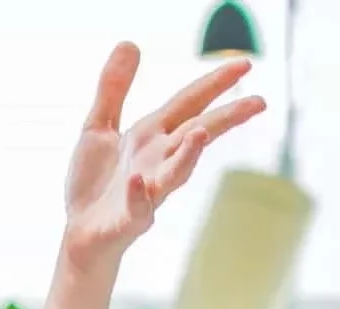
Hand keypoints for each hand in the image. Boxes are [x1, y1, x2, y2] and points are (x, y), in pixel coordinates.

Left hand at [60, 43, 266, 271]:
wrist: (79, 235)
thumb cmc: (94, 184)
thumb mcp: (97, 127)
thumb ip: (113, 89)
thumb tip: (130, 42)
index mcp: (150, 136)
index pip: (189, 103)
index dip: (214, 83)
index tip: (245, 64)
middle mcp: (156, 161)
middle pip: (195, 133)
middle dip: (225, 118)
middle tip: (260, 102)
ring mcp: (146, 190)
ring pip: (175, 172)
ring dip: (189, 154)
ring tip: (203, 132)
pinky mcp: (128, 218)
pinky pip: (137, 207)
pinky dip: (139, 195)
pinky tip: (137, 181)